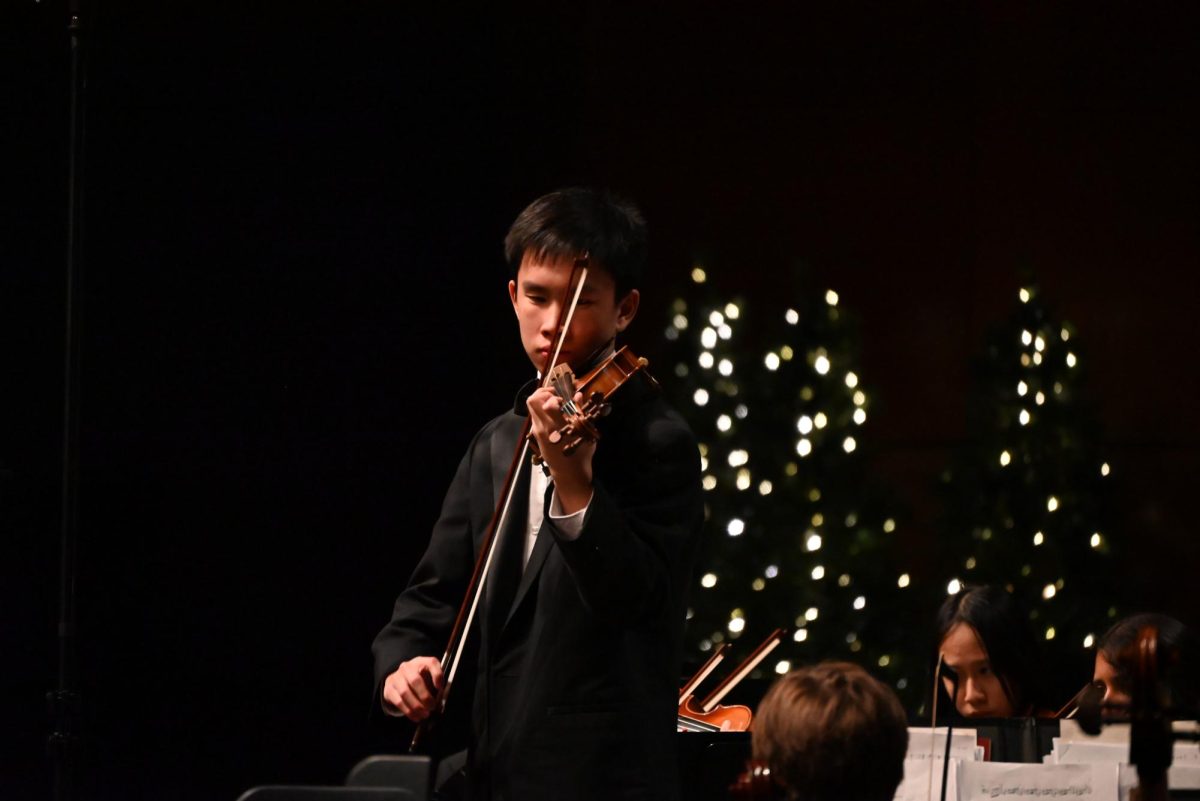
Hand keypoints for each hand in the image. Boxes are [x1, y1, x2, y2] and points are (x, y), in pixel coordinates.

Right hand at [382, 656, 443, 721]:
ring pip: (405, 692)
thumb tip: (439, 702)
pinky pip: (398, 701)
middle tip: (432, 706)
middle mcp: (408, 667)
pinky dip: (409, 711)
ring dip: (416, 706)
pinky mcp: (389, 688)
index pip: (431, 663)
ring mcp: (396, 677)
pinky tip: (416, 717)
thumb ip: (436, 688)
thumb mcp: (429, 679)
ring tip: (425, 714)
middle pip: (415, 680)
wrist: (399, 681)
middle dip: (425, 696)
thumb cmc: (420, 680)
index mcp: (422, 662)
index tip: (440, 687)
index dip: (437, 675)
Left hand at [526, 386, 594, 512]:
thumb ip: (580, 412)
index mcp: (556, 426)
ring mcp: (537, 431)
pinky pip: (535, 416)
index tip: (563, 399)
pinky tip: (555, 417)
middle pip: (532, 400)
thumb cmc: (580, 454)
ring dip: (543, 402)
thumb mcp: (585, 433)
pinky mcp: (536, 435)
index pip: (546, 403)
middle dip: (543, 393)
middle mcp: (543, 427)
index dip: (554, 395)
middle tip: (556, 396)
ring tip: (557, 407)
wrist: (569, 474)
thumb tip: (578, 394)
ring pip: (532, 408)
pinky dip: (543, 411)